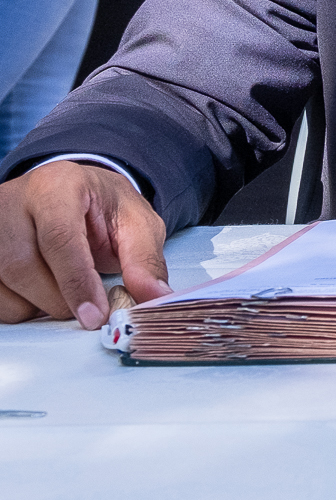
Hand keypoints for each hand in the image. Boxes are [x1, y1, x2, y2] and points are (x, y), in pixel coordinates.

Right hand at [0, 162, 169, 327]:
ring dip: (40, 305)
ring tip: (67, 290)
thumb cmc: (103, 207)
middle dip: (61, 299)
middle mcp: (13, 201)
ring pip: (4, 286)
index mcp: (57, 185)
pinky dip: (20, 306)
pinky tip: (42, 292)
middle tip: (89, 305)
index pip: (59, 238)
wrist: (73, 192)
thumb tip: (155, 295)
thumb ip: (145, 259)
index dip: (76, 282)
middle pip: (23, 266)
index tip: (94, 315)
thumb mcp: (136, 223)